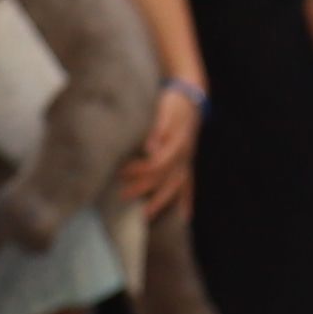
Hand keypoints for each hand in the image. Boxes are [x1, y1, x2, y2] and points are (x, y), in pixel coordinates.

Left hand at [117, 80, 197, 211]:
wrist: (192, 96)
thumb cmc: (173, 102)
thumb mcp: (164, 109)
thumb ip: (158, 129)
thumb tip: (150, 149)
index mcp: (176, 143)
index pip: (157, 163)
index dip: (139, 171)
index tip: (121, 174)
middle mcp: (184, 155)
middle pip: (164, 177)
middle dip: (144, 188)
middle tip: (123, 196)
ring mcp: (188, 160)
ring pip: (177, 185)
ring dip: (162, 201)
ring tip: (146, 215)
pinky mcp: (189, 162)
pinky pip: (190, 185)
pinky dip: (187, 201)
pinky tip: (184, 216)